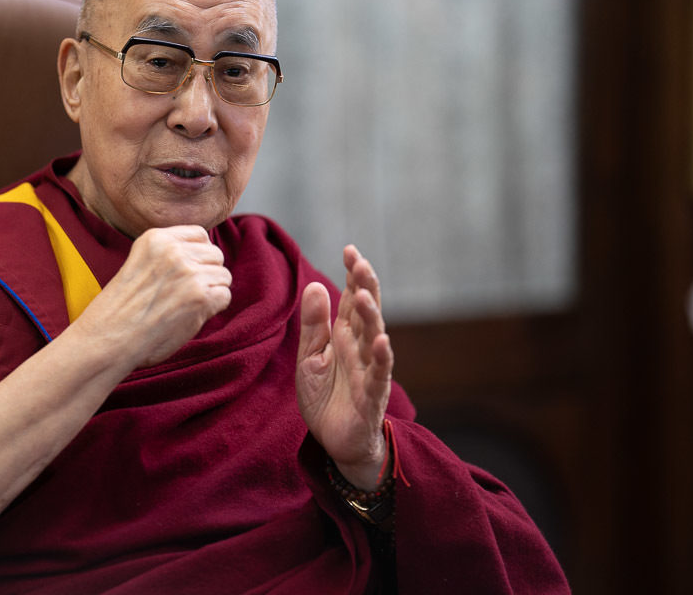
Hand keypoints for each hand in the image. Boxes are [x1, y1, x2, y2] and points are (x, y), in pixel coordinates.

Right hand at [81, 225, 231, 368]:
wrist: (108, 339)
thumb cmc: (121, 310)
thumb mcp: (139, 264)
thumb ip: (168, 255)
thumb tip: (206, 255)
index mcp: (156, 238)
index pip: (200, 234)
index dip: (198, 255)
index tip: (186, 273)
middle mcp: (174, 250)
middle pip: (215, 254)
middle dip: (207, 274)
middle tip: (185, 295)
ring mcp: (189, 272)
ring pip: (223, 275)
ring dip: (211, 292)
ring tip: (185, 306)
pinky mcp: (200, 296)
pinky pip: (225, 296)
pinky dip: (213, 309)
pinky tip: (191, 316)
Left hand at [296, 245, 393, 489]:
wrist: (334, 443)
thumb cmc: (326, 398)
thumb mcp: (310, 357)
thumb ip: (314, 325)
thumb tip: (316, 285)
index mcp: (346, 336)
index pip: (351, 298)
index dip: (353, 275)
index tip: (350, 249)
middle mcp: (361, 348)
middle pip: (366, 311)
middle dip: (365, 286)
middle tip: (360, 261)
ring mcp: (369, 370)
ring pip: (375, 337)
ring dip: (371, 316)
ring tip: (363, 295)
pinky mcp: (372, 395)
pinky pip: (380, 374)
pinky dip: (382, 357)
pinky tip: (382, 340)